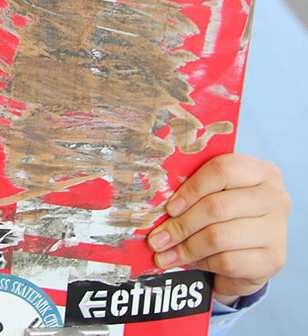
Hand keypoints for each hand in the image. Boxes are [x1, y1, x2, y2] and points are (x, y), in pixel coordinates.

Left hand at [147, 153, 288, 304]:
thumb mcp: (215, 191)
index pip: (221, 170)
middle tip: (157, 239)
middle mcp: (274, 197)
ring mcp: (277, 229)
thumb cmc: (228, 209)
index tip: (168, 208)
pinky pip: (229, 261)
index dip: (190, 189)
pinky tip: (191, 261)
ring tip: (165, 254)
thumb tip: (155, 203)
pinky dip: (204, 263)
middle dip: (180, 225)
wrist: (255, 247)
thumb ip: (194, 188)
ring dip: (186, 247)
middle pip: (217, 207)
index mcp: (259, 170)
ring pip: (219, 236)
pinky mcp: (274, 259)